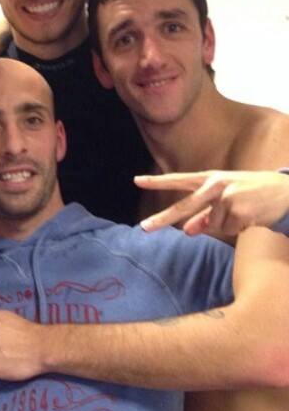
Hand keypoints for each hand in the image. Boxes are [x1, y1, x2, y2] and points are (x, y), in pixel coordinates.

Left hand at [136, 170, 288, 236]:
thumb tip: (186, 230)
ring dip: (227, 225)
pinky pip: (227, 229)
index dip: (158, 181)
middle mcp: (216, 184)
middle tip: (143, 228)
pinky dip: (237, 228)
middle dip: (163, 219)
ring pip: (211, 224)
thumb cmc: (253, 196)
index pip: (179, 180)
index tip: (136, 181)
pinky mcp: (237, 208)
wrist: (287, 194)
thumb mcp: (227, 200)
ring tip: (244, 212)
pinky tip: (250, 216)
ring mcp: (226, 195)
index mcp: (211, 179)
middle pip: (184, 205)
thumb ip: (205, 215)